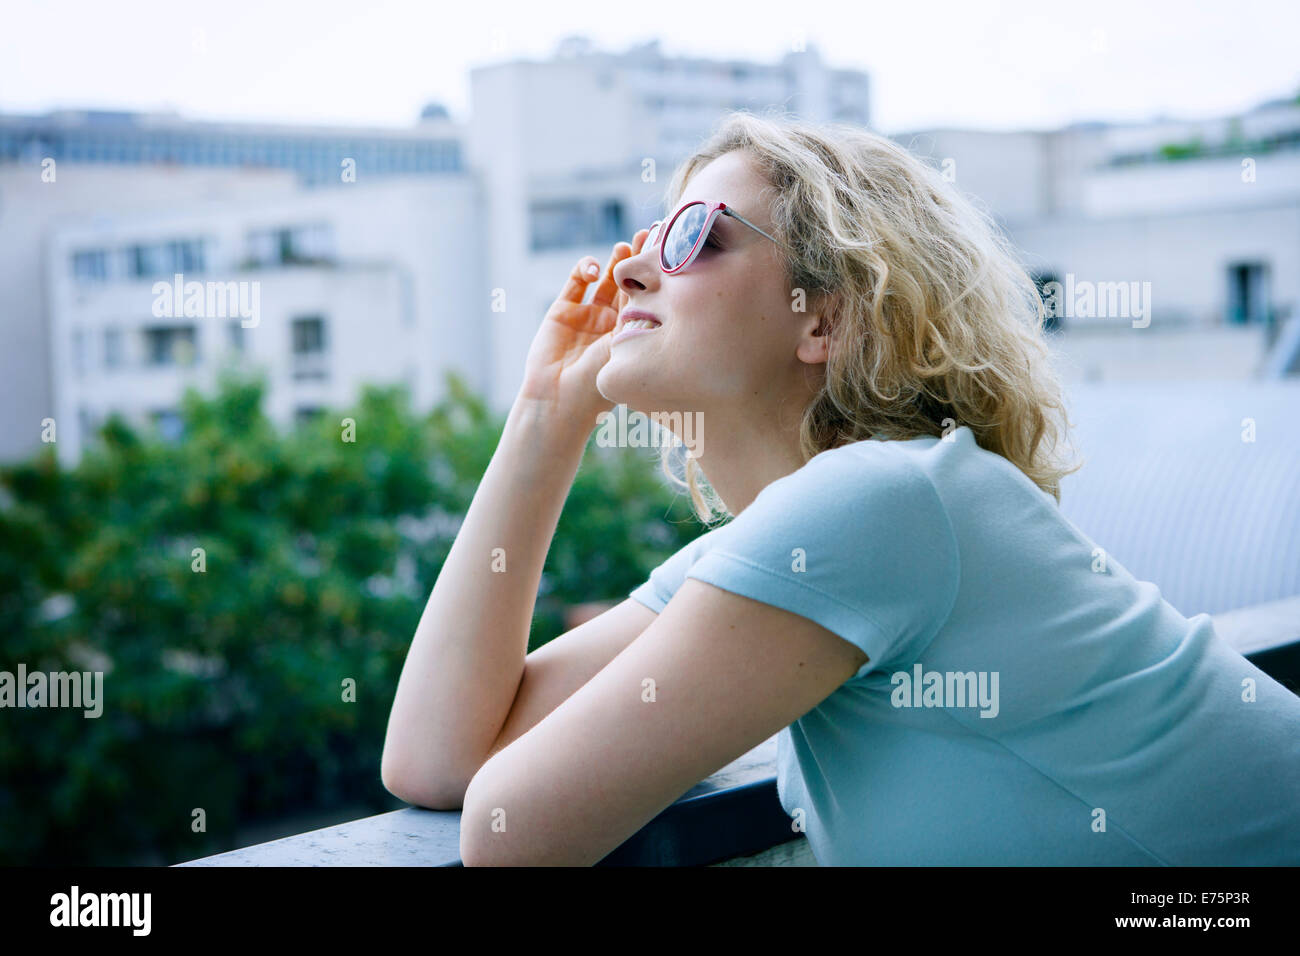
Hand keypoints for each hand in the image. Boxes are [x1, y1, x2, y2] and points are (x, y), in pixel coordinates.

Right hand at [517, 227, 649, 425]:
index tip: (665, 251)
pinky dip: (582, 270)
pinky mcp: (562, 311)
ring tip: (623, 247)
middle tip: (648, 236)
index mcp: (632, 334)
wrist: (558, 400)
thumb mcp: (626, 348)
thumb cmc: (599, 384)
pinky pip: (575, 283)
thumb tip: (667, 289)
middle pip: (627, 283)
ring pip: (603, 280)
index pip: (649, 297)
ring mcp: (587, 316)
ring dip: (613, 262)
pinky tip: (591, 268)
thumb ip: (640, 318)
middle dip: (637, 260)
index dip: (655, 274)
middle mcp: (611, 323)